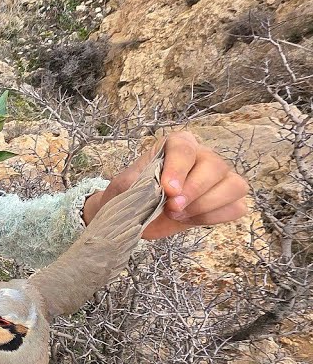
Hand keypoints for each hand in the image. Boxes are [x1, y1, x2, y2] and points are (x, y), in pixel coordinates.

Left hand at [83, 131, 249, 239]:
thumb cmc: (132, 193)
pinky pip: (236, 207)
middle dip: (194, 191)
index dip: (178, 169)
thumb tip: (162, 190)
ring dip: (206, 205)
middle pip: (215, 166)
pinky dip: (215, 217)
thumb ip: (140, 183)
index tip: (168, 190)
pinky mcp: (227, 201)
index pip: (185, 148)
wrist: (135, 215)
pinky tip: (191, 219)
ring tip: (178, 214)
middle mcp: (203, 156)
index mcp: (177, 144)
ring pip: (234, 186)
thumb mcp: (126, 185)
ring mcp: (220, 178)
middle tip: (172, 208)